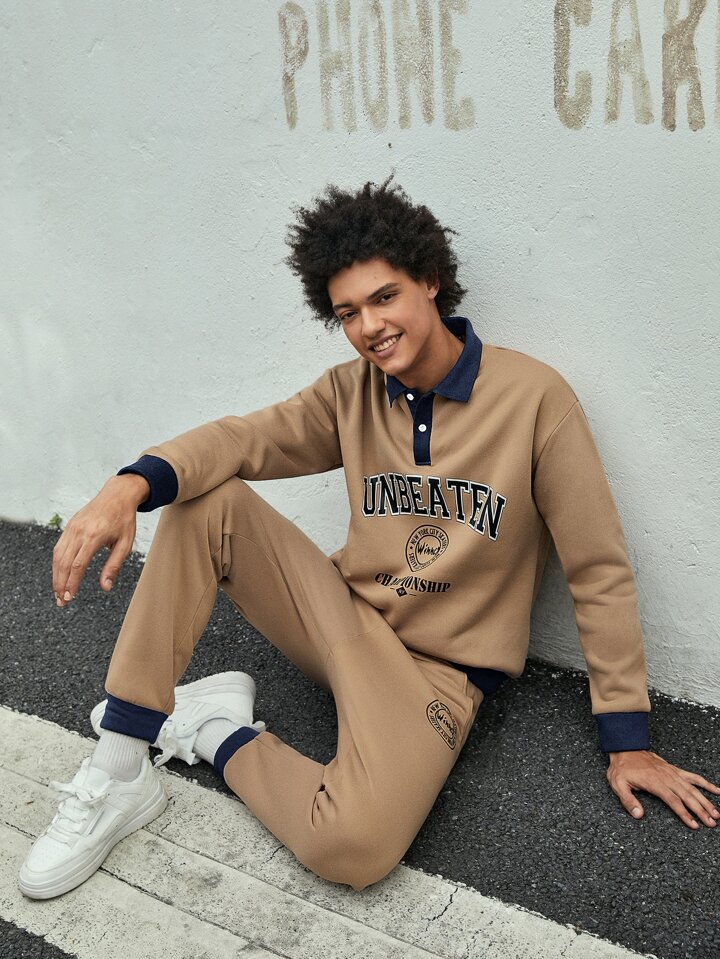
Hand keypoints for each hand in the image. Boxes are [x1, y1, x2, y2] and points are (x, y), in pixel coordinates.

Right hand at [53, 474, 149, 606]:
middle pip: (64, 563)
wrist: (117, 495)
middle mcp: (79, 532)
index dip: (72, 583)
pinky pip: (59, 547)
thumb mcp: (126, 544)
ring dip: (56, 576)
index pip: (78, 565)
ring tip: (58, 592)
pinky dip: (57, 563)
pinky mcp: (69, 526)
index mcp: (94, 536)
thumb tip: (105, 587)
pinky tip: (59, 575)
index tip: (69, 597)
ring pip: (57, 556)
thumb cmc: (124, 520)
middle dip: (60, 584)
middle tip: (61, 601)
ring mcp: (72, 528)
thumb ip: (114, 566)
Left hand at [607, 749, 719, 829]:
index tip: (694, 825)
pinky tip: (717, 790)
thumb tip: (638, 814)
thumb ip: (628, 800)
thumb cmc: (622, 768)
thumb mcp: (618, 784)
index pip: (673, 801)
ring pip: (693, 788)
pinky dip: (705, 783)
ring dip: (706, 800)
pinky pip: (693, 777)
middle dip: (701, 810)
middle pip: (687, 796)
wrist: (625, 748)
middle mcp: (667, 778)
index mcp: (655, 783)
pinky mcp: (674, 770)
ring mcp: (672, 773)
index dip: (685, 814)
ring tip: (716, 813)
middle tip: (711, 823)